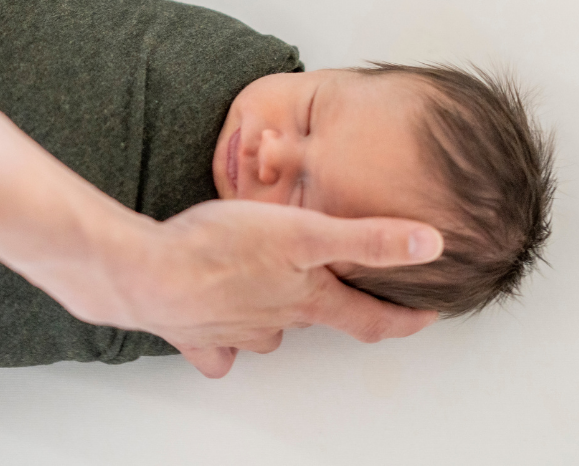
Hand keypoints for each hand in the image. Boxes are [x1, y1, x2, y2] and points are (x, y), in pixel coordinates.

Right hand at [113, 200, 442, 377]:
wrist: (148, 273)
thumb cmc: (219, 248)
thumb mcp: (302, 231)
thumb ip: (367, 239)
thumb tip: (430, 244)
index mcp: (307, 299)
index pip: (371, 320)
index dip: (405, 319)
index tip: (427, 315)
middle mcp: (277, 322)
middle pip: (317, 321)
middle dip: (332, 306)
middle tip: (341, 287)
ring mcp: (236, 333)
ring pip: (269, 330)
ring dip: (277, 315)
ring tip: (275, 289)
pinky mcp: (198, 336)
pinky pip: (219, 347)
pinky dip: (225, 339)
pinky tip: (219, 317)